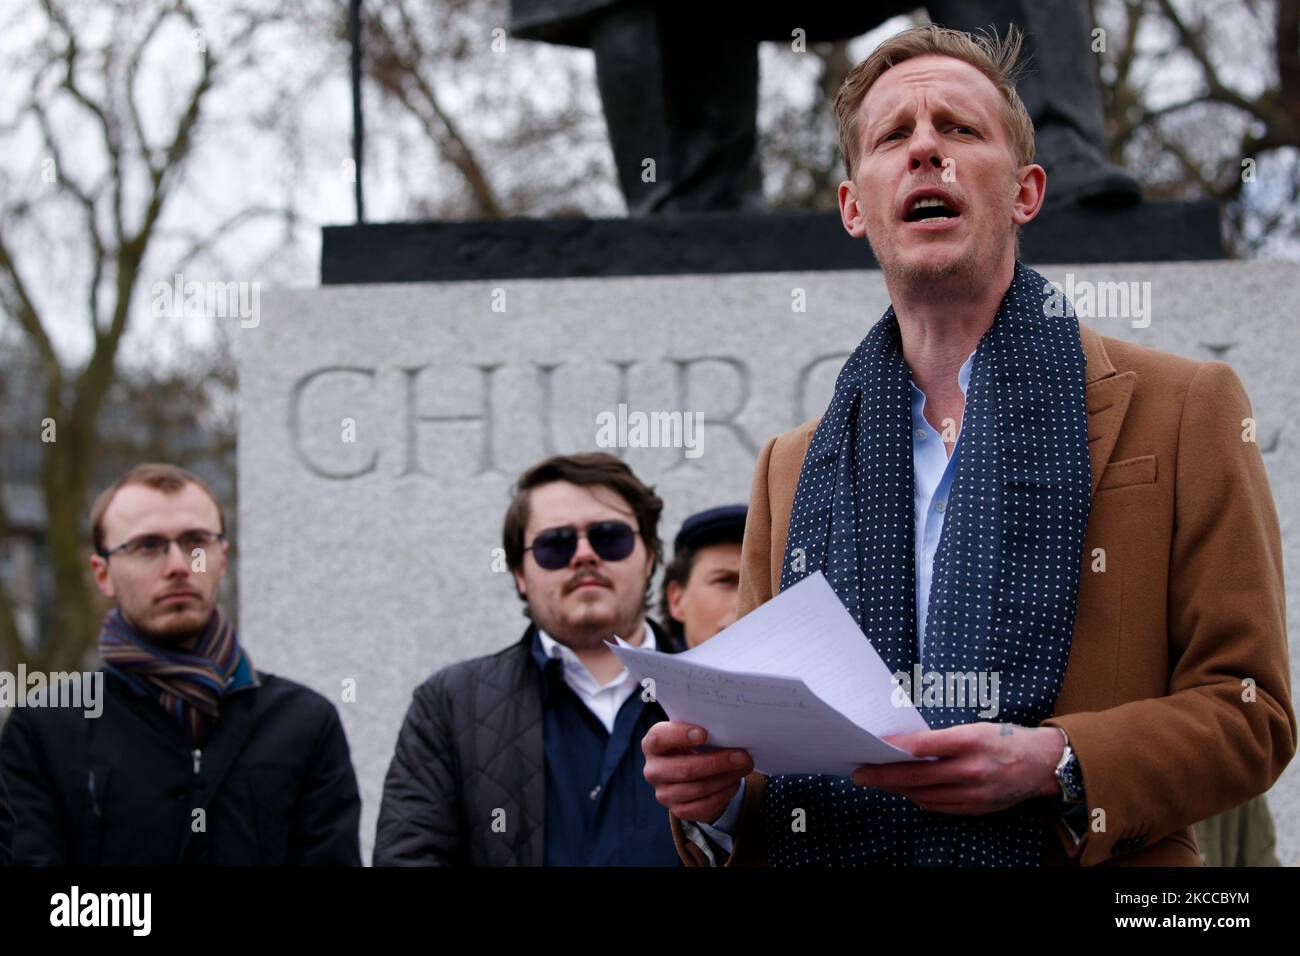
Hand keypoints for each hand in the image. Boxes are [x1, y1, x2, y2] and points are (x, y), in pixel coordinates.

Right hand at [642, 722, 753, 821]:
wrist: (688, 771)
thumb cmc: (691, 745)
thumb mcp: (690, 734)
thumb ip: (702, 731)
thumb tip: (730, 734)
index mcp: (652, 745)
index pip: (659, 738)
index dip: (680, 735)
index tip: (704, 733)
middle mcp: (653, 771)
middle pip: (685, 769)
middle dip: (717, 762)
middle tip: (741, 756)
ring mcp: (664, 794)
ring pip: (698, 789)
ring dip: (726, 778)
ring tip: (743, 767)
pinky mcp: (678, 811)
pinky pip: (704, 806)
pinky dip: (724, 793)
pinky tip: (734, 782)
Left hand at [852, 723, 1064, 814]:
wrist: (1042, 764)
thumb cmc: (1004, 738)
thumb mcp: (974, 728)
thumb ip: (942, 740)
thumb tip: (905, 747)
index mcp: (970, 741)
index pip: (923, 745)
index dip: (894, 748)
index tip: (872, 747)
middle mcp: (971, 769)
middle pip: (917, 776)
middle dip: (883, 776)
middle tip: (859, 774)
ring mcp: (974, 793)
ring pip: (924, 795)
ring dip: (897, 789)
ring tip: (878, 782)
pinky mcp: (976, 809)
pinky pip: (938, 806)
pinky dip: (918, 799)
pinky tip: (906, 791)